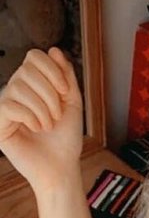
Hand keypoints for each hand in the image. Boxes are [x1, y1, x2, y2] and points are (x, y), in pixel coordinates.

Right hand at [0, 46, 83, 193]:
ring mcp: (6, 105)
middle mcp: (17, 90)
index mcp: (34, 84)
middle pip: (26, 69)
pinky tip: (36, 129)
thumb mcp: (73, 103)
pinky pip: (8, 104)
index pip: (34, 56)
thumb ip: (66, 76)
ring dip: (41, 108)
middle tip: (56, 117)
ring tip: (47, 126)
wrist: (61, 168)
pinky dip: (28, 116)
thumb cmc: (66, 139)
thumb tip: (53, 49)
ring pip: (17, 86)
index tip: (65, 92)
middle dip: (49, 93)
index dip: (51, 69)